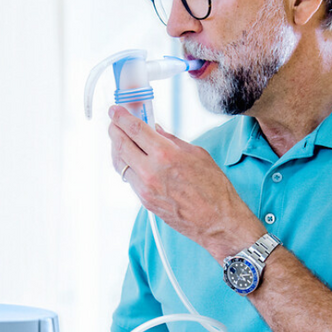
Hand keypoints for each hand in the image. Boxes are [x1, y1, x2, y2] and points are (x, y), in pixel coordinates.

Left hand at [108, 106, 263, 260]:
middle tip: (114, 122)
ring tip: (120, 139)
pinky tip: (132, 159)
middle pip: (121, 144)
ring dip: (117, 148)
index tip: (115, 110)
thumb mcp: (197, 154)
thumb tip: (156, 130)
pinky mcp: (145, 202)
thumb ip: (172, 140)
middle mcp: (151, 171)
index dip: (121, 116)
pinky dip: (127, 165)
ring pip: (120, 163)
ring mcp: (145, 188)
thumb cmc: (214, 189)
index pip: (134, 129)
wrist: (217, 221)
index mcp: (165, 154)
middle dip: (114, 130)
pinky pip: (129, 179)